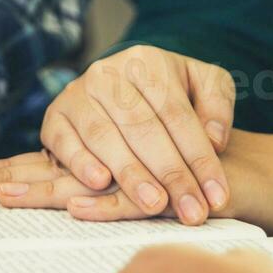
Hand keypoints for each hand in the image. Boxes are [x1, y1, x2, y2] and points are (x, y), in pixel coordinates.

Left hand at [0, 130, 272, 241]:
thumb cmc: (197, 188)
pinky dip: (108, 201)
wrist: (263, 182)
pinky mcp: (184, 172)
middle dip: (13, 179)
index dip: (8, 170)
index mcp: (108, 145)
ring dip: (47, 187)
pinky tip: (79, 207)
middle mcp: (124, 137)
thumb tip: (53, 202)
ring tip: (5, 199)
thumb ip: (103, 191)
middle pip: (59, 161)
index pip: (50, 158)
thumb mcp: (145, 194)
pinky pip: (139, 192)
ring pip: (93, 170)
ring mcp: (155, 151)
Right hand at [35, 46, 235, 223]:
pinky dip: (81, 163)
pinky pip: (64, 142)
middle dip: (170, 174)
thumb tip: (215, 140)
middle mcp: (108, 74)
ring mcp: (77, 94)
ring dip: (130, 174)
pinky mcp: (54, 118)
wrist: (116, 85)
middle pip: (142, 127)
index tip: (218, 196)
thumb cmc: (167, 92)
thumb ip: (217, 106)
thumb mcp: (202, 85)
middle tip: (191, 211)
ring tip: (154, 205)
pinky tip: (101, 184)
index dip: (200, 158)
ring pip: (104, 136)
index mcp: (147, 61)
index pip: (177, 114)